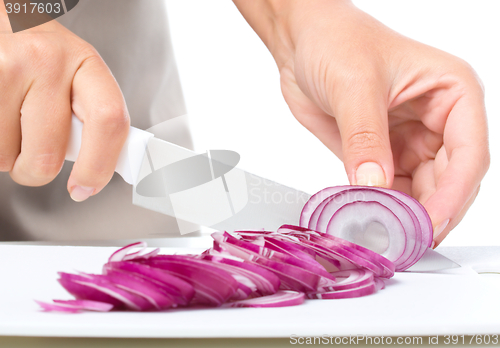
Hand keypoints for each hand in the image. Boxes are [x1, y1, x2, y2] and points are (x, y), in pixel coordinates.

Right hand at [0, 2, 128, 201]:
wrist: (6, 20)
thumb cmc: (43, 56)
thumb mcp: (78, 76)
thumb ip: (92, 119)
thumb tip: (97, 173)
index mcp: (87, 65)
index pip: (108, 121)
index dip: (99, 166)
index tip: (85, 188)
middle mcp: (48, 62)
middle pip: (48, 155)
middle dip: (36, 171)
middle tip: (33, 156)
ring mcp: (7, 67)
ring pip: (5, 156)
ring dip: (7, 155)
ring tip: (11, 123)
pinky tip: (0, 119)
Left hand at [234, 0, 489, 245]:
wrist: (303, 42)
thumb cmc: (336, 40)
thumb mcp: (353, 85)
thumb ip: (365, 137)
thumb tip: (374, 185)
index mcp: (452, 93)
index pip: (469, 153)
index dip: (454, 194)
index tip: (430, 223)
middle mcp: (438, 120)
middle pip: (450, 181)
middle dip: (430, 212)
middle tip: (405, 241)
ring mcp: (411, 140)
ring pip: (422, 192)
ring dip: (405, 216)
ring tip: (385, 236)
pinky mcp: (383, 154)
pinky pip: (391, 191)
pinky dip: (383, 208)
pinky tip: (369, 220)